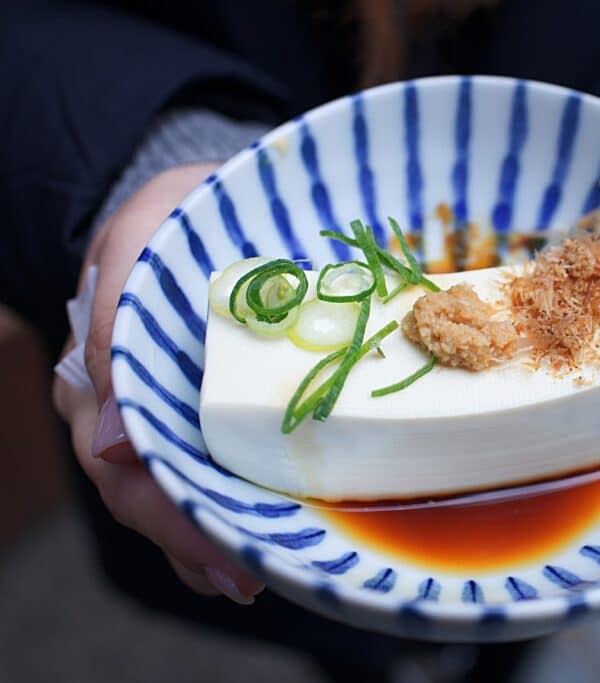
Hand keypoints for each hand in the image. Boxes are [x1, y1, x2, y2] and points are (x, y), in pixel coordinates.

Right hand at [53, 162, 264, 603]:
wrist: (204, 202)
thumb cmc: (172, 214)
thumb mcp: (140, 238)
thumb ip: (116, 322)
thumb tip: (113, 445)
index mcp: (101, 369)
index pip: (121, 461)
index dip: (165, 512)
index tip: (216, 547)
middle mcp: (124, 401)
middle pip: (149, 490)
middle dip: (195, 539)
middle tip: (246, 580)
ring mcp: (164, 405)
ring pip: (178, 486)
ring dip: (214, 534)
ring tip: (256, 574)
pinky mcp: (206, 401)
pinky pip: (211, 461)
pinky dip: (233, 500)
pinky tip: (262, 532)